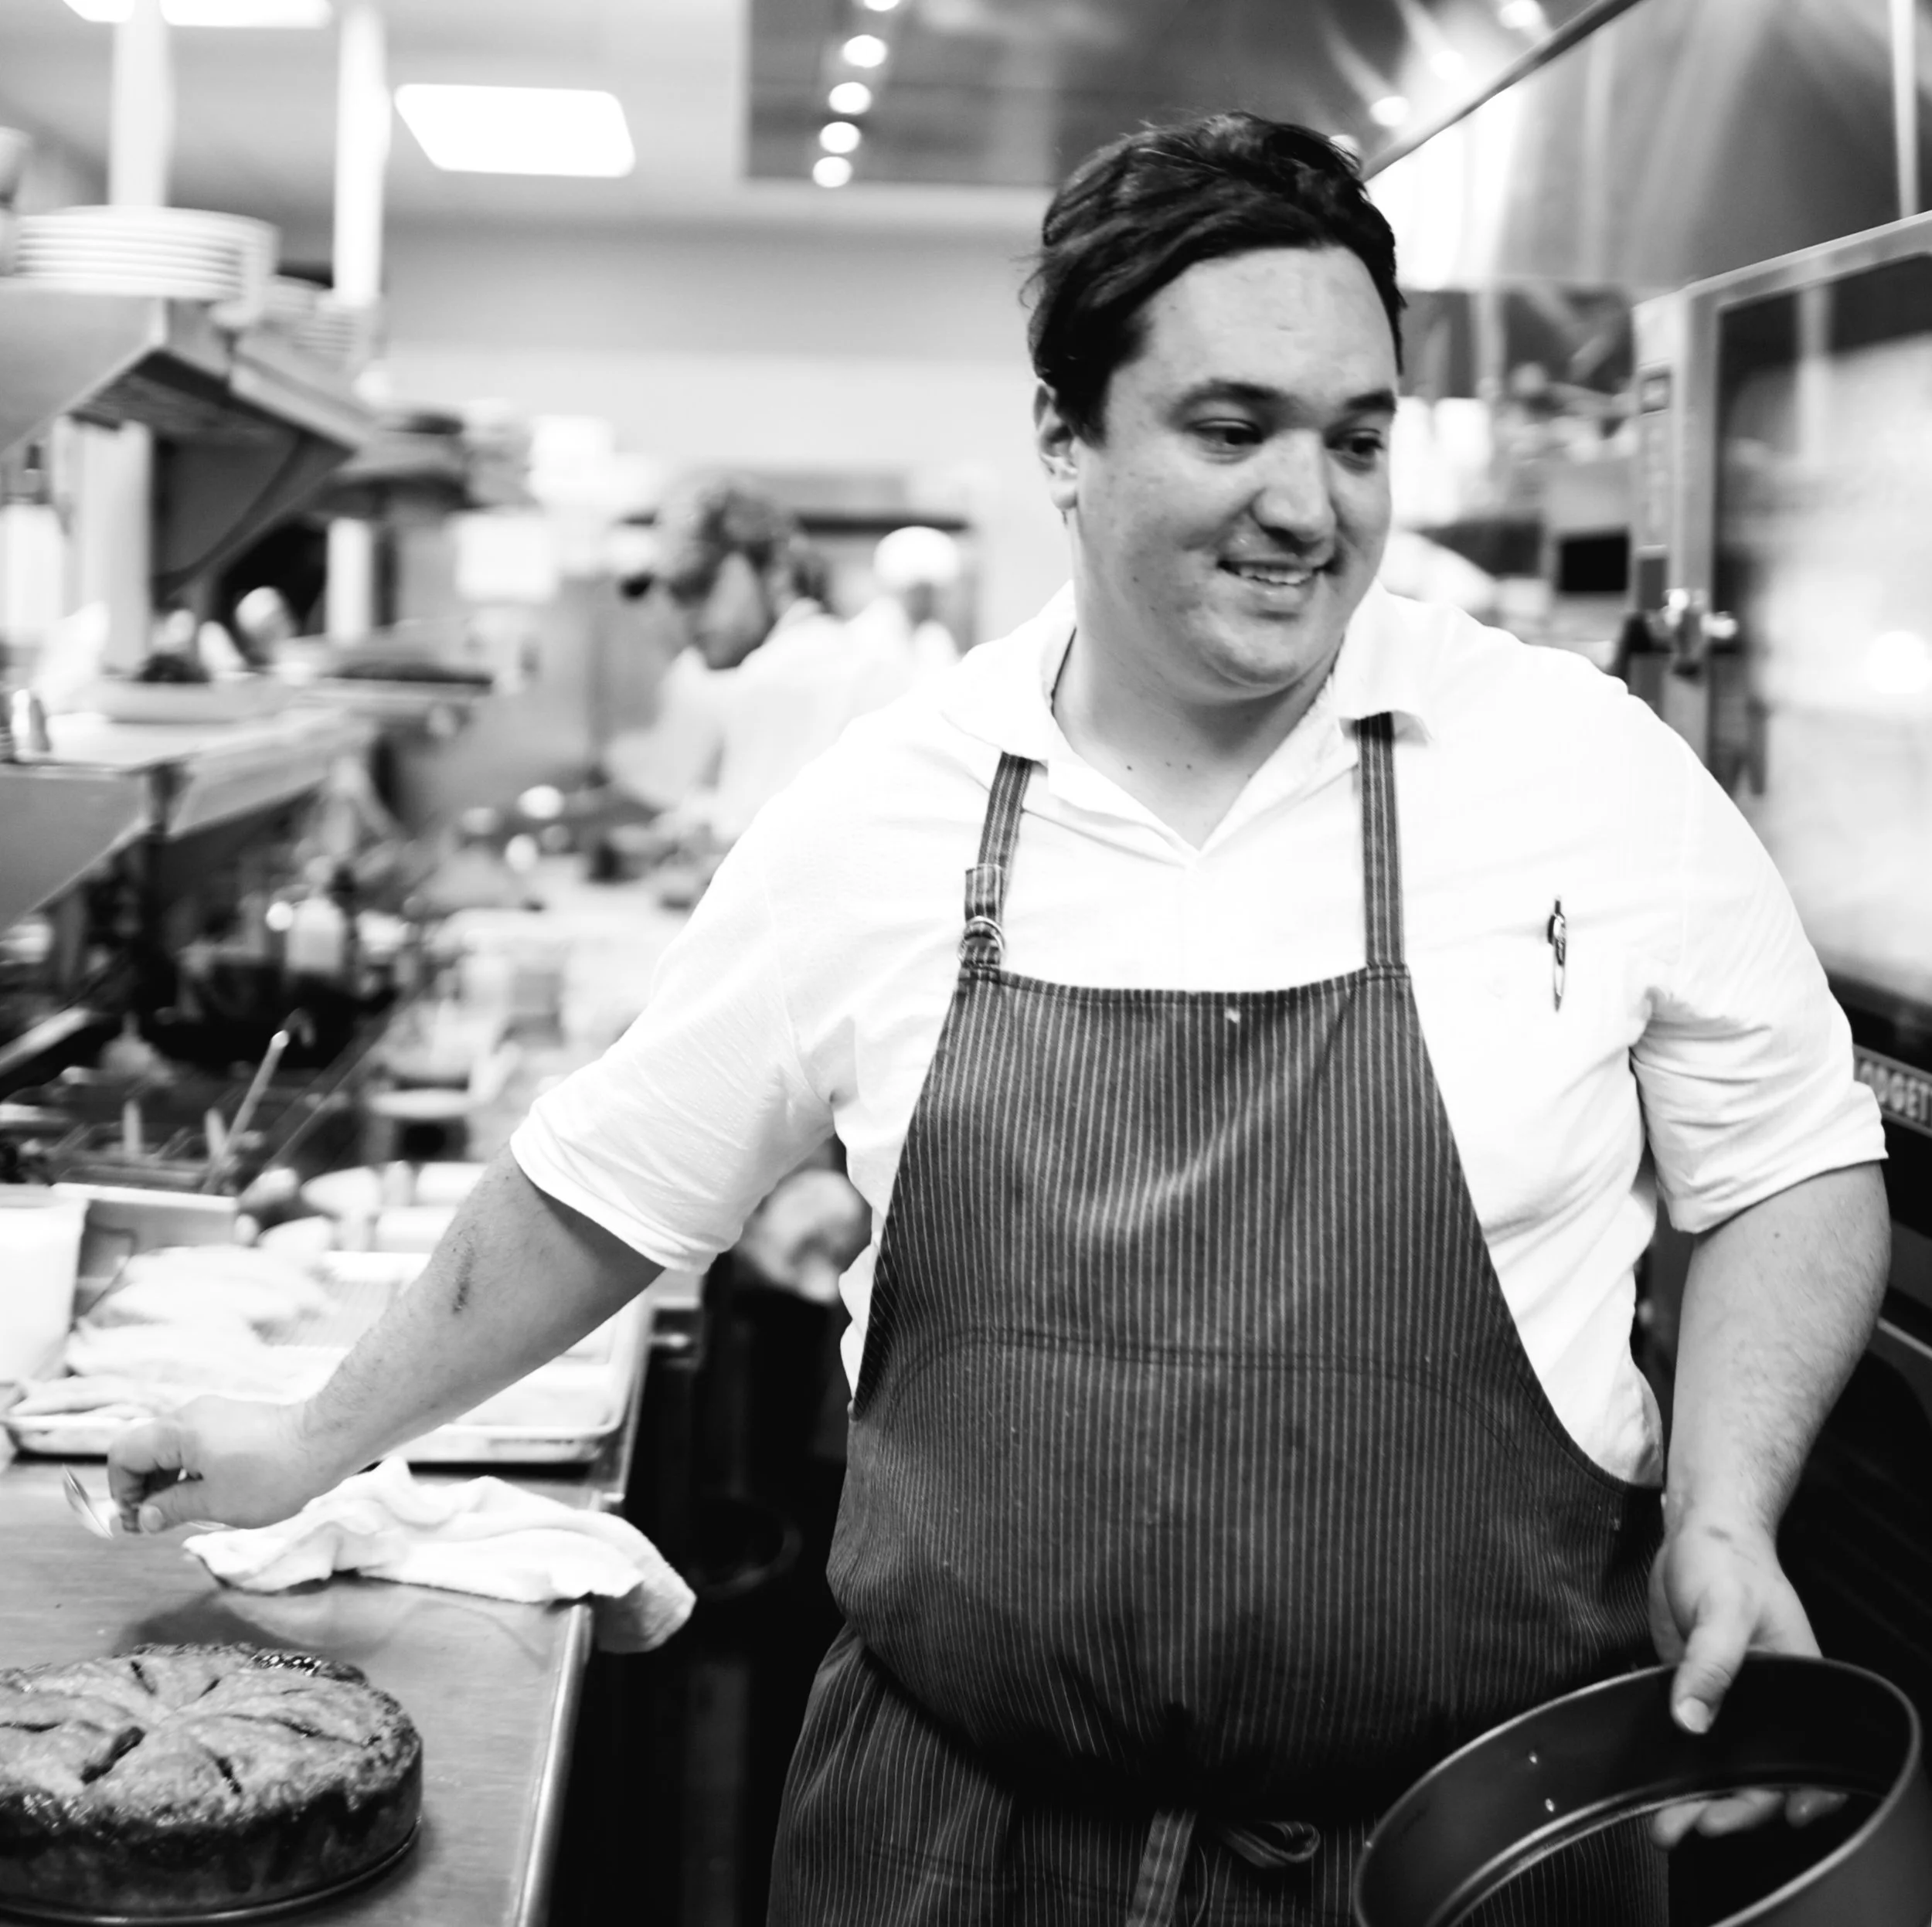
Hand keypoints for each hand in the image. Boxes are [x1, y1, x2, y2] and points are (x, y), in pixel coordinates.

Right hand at [107, 1397, 339, 1535]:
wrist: (326, 1442)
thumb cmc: (271, 1475)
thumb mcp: (214, 1503)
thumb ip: (170, 1509)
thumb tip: (144, 1518)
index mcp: (178, 1431)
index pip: (123, 1454)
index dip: (122, 1490)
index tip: (139, 1520)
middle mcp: (191, 1415)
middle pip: (146, 1449)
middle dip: (145, 1488)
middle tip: (160, 1522)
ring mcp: (215, 1414)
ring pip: (173, 1449)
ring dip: (170, 1481)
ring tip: (188, 1512)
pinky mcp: (236, 1420)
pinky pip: (198, 1445)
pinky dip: (193, 1470)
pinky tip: (212, 1494)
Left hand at [1646, 1512, 1841, 1844]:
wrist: (1696, 1533)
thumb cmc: (1727, 1561)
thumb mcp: (1724, 1608)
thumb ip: (1710, 1664)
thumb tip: (1692, 1718)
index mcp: (1796, 1684)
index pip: (1807, 1755)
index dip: (1800, 1791)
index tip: (1783, 1813)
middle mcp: (1766, 1699)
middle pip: (1758, 1770)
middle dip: (1730, 1806)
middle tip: (1691, 1824)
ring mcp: (1729, 1697)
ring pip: (1721, 1761)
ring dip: (1697, 1794)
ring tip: (1664, 1823)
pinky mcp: (1693, 1688)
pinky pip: (1690, 1736)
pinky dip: (1678, 1764)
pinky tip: (1656, 1785)